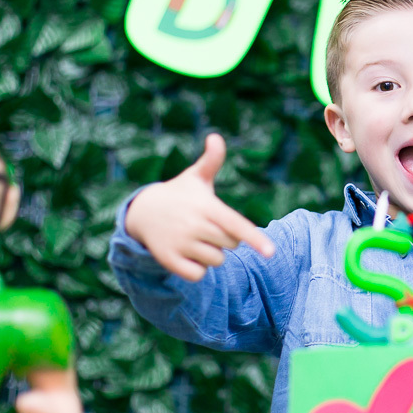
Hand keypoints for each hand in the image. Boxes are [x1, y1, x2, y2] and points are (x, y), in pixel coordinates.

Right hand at [125, 133, 274, 281]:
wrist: (142, 211)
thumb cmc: (180, 194)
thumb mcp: (196, 177)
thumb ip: (211, 160)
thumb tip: (215, 137)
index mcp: (206, 206)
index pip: (236, 225)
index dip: (255, 238)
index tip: (270, 252)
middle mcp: (194, 225)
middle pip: (231, 245)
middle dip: (225, 238)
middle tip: (208, 225)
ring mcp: (180, 244)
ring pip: (217, 260)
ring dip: (211, 253)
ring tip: (195, 237)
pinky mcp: (169, 260)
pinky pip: (198, 275)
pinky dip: (197, 269)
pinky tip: (186, 253)